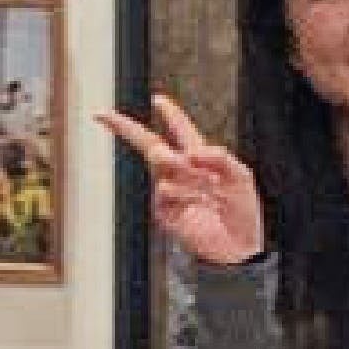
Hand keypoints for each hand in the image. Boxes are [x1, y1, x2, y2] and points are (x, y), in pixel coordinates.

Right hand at [93, 92, 264, 268]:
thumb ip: (220, 157)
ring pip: (159, 161)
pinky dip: (184, 193)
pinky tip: (198, 204)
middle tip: (106, 116)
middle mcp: (181, 173)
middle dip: (127, 128)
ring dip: (184, 168)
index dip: (171, 114)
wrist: (236, 249)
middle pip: (149, 145)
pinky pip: (165, 189)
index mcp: (200, 161)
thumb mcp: (240, 176)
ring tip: (208, 190)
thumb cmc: (241, 214)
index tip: (158, 99)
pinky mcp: (164, 211)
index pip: (181, 131)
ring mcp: (169, 192)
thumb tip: (192, 152)